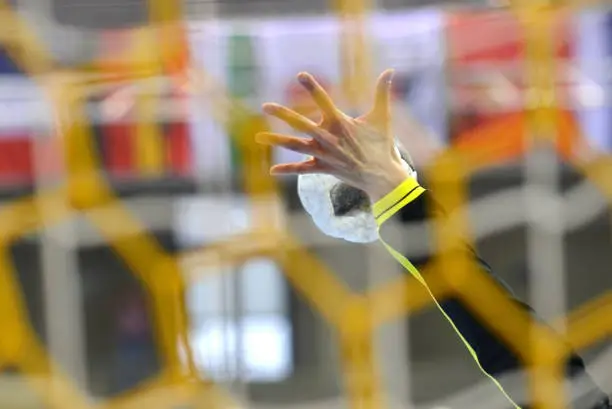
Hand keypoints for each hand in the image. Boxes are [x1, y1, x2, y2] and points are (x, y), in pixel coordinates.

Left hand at [255, 69, 411, 200]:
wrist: (382, 175)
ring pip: (296, 146)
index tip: (300, 75)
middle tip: (265, 106)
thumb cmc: (382, 145)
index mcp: (341, 123)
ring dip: (277, 141)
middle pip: (301, 123)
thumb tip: (391, 70)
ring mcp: (324, 154)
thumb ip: (382, 92)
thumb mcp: (382, 117)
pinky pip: (303, 169)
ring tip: (258, 138)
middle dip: (282, 114)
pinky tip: (272, 170)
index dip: (312, 87)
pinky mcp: (324, 168)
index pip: (323, 100)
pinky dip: (288, 170)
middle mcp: (328, 138)